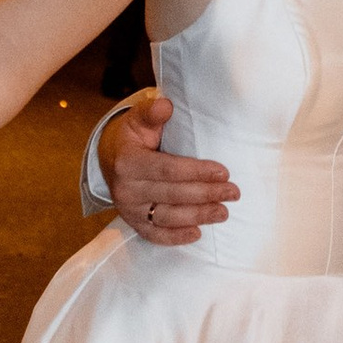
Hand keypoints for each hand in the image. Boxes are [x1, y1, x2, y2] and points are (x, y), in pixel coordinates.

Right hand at [104, 90, 236, 245]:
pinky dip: (175, 237)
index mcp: (128, 161)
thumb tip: (165, 105)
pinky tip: (197, 234)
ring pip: (167, 217)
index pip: (168, 169)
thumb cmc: (133, 137)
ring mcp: (128, 209)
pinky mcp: (133, 223)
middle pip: (172, 194)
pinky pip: (155, 235)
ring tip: (223, 212)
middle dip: (206, 194)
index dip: (197, 172)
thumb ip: (151, 112)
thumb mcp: (138, 119)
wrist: (110, 159)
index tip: (223, 172)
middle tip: (233, 193)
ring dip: (197, 216)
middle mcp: (125, 188)